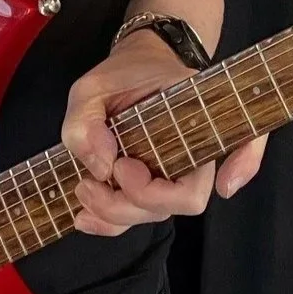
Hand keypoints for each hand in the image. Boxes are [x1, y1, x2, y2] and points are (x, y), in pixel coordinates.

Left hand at [60, 30, 268, 235]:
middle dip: (129, 201)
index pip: (209, 167)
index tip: (129, 165)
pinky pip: (139, 218)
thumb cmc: (123, 73)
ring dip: (114, 214)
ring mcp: (175, 173)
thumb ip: (84, 118)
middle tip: (93, 178)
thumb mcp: (93, 84)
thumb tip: (101, 167)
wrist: (132, 68)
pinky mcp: (152, 187)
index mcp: (197, 116)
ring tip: (83, 187)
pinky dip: (109, 225)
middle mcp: (194, 151)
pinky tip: (85, 217)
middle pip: (179, 200)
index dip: (180, 188)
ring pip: (156, 213)